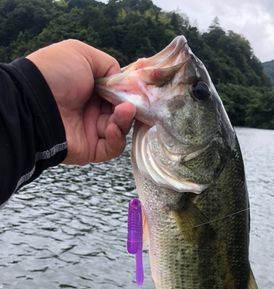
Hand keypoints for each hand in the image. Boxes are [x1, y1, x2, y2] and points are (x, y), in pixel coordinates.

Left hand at [27, 40, 134, 164]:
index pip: (117, 94)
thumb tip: (123, 82)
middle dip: (130, 108)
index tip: (139, 91)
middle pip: (122, 113)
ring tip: (123, 112)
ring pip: (119, 130)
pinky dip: (116, 138)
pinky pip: (111, 148)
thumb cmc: (55, 74)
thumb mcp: (82, 54)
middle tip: (131, 104)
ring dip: (125, 121)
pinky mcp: (90, 150)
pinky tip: (112, 127)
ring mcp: (90, 130)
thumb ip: (108, 65)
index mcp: (89, 88)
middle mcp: (91, 110)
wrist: (35, 102)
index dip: (130, 93)